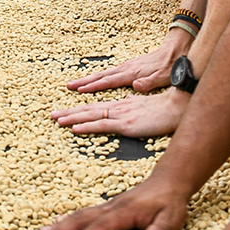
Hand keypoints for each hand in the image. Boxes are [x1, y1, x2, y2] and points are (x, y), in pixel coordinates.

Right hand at [38, 176, 188, 229]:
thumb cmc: (171, 202)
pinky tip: (58, 227)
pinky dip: (69, 220)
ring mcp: (108, 205)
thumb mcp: (171, 218)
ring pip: (80, 215)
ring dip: (60, 224)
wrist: (170, 181)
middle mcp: (112, 207)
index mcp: (125, 212)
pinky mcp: (108, 207)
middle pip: (83, 218)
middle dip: (62, 229)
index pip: (102, 227)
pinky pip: (85, 214)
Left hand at [50, 88, 189, 137]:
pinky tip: (75, 128)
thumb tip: (130, 101)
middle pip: (89, 109)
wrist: (177, 107)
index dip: (80, 110)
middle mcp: (118, 108)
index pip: (96, 107)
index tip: (66, 112)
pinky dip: (87, 126)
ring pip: (91, 115)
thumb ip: (137, 103)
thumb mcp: (147, 106)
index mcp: (122, 105)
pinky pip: (102, 125)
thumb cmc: (165, 109)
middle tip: (52, 115)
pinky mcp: (126, 124)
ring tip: (57, 120)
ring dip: (72, 118)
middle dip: (69, 112)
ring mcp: (121, 115)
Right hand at [66, 34, 183, 92]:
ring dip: (90, 78)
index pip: (109, 81)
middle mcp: (127, 69)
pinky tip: (96, 79)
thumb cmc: (171, 66)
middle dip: (85, 81)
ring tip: (77, 83)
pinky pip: (110, 73)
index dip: (94, 86)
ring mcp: (128, 66)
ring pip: (105, 73)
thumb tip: (135, 87)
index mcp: (133, 74)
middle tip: (69, 86)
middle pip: (102, 75)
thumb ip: (149, 83)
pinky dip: (100, 76)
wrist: (176, 49)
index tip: (80, 90)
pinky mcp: (130, 66)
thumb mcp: (164, 77)